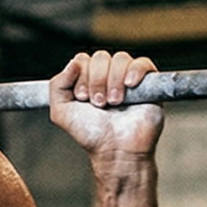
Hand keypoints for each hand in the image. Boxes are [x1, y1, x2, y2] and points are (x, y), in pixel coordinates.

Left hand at [48, 50, 163, 160]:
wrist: (116, 150)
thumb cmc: (92, 134)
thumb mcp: (61, 112)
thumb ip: (57, 85)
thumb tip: (73, 63)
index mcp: (87, 79)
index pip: (82, 59)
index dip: (81, 76)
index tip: (82, 98)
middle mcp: (107, 76)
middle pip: (100, 57)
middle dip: (96, 80)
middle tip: (98, 103)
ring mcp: (127, 78)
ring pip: (120, 59)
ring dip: (113, 81)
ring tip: (113, 102)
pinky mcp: (148, 84)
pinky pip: (143, 63)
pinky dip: (135, 71)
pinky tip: (129, 86)